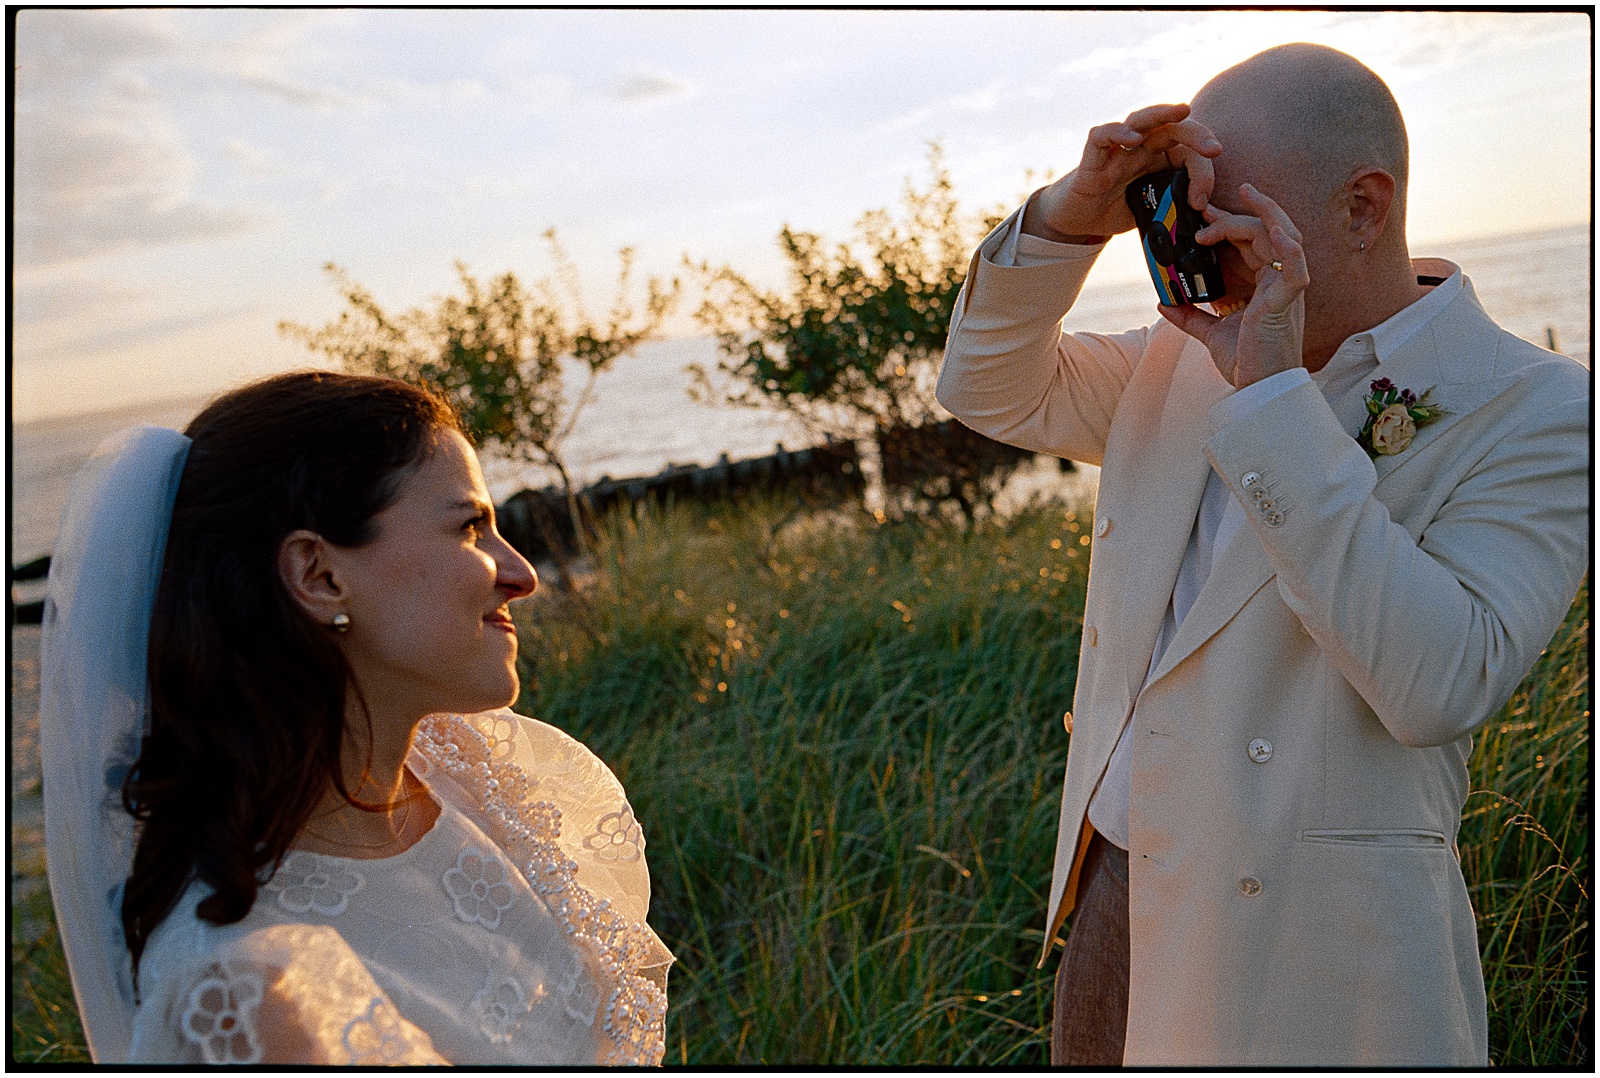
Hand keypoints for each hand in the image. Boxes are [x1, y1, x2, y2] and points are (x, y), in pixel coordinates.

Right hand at [1022, 103, 1222, 243]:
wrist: (1078, 222)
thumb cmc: (1117, 210)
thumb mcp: (1154, 213)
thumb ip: (1177, 210)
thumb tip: (1207, 220)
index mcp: (1160, 159)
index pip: (1188, 152)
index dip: (1202, 173)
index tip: (1202, 201)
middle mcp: (1141, 149)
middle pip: (1172, 127)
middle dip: (1197, 133)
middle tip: (1214, 149)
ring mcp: (1117, 151)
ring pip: (1140, 119)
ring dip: (1163, 113)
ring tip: (1183, 111)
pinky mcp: (1092, 160)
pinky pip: (1101, 136)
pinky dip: (1116, 132)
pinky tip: (1131, 139)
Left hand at [1158, 184, 1308, 387]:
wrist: (1258, 388)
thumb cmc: (1245, 362)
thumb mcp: (1211, 333)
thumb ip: (1190, 316)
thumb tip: (1163, 303)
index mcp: (1265, 284)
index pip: (1252, 242)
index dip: (1229, 224)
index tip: (1203, 215)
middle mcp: (1279, 281)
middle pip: (1266, 232)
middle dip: (1239, 213)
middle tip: (1208, 205)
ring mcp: (1285, 289)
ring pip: (1283, 237)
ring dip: (1262, 214)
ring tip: (1243, 195)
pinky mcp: (1287, 301)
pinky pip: (1295, 267)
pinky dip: (1289, 247)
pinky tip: (1277, 232)